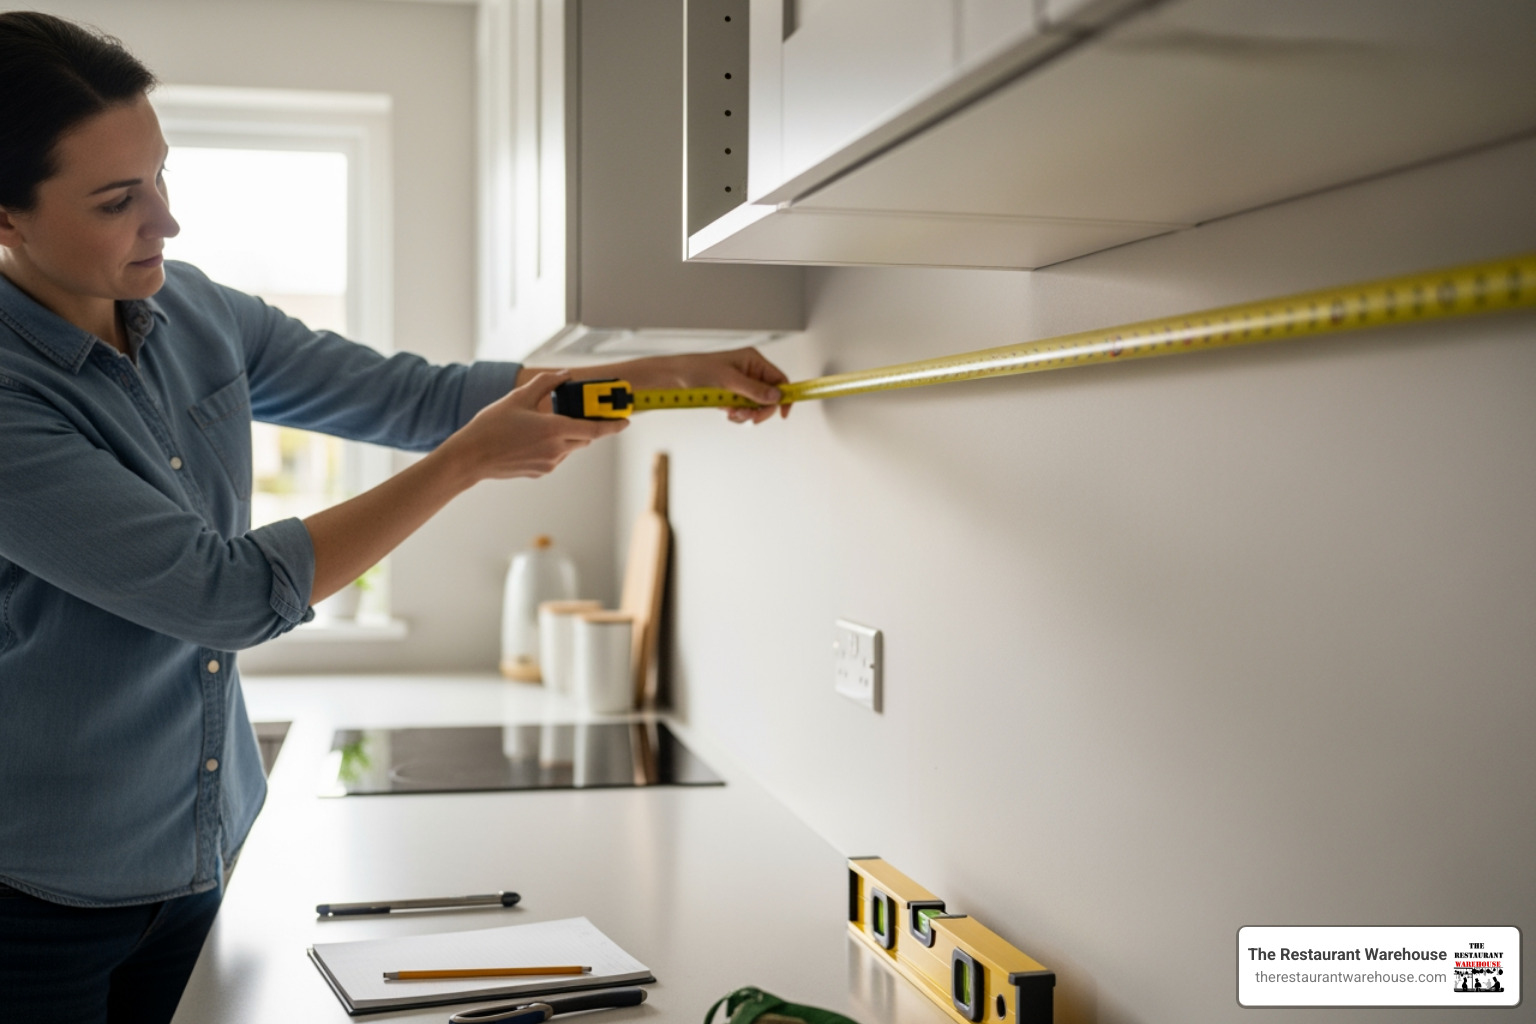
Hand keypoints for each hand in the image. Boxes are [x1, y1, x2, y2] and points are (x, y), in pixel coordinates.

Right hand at [444, 371, 627, 482]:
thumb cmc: (491, 427)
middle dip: (585, 425)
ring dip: (567, 435)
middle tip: (580, 411)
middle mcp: (555, 450)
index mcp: (553, 430)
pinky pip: (556, 456)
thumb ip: (545, 384)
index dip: (614, 425)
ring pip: (570, 447)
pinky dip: (554, 445)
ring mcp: (549, 464)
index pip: (594, 429)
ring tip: (541, 423)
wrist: (471, 457)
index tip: (626, 420)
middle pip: (585, 438)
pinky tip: (531, 438)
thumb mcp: (518, 398)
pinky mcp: (541, 472)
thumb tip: (563, 376)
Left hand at [634, 348, 791, 423]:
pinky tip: (727, 413)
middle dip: (761, 409)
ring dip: (748, 414)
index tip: (783, 414)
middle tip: (750, 418)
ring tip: (732, 414)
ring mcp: (741, 385)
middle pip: (770, 396)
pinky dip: (738, 416)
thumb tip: (776, 397)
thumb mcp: (728, 381)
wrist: (674, 378)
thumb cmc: (697, 370)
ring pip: (757, 406)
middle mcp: (750, 372)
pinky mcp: (732, 396)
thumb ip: (753, 390)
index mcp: (753, 361)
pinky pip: (744, 410)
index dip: (784, 396)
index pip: (779, 379)